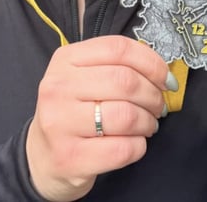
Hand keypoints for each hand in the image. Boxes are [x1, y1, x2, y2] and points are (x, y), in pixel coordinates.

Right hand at [26, 36, 169, 200]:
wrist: (41, 159)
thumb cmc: (72, 113)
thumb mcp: (82, 78)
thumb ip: (115, 67)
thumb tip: (162, 73)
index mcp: (65, 60)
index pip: (118, 48)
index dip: (151, 62)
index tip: (166, 79)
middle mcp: (58, 88)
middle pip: (125, 81)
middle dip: (153, 95)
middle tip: (158, 107)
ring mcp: (60, 123)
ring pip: (127, 115)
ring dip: (148, 122)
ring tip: (147, 126)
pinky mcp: (70, 157)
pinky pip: (123, 148)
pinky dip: (139, 146)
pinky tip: (134, 144)